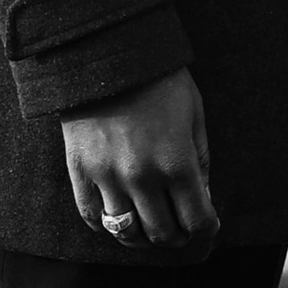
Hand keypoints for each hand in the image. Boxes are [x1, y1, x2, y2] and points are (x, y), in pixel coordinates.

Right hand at [62, 67, 217, 251]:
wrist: (106, 52)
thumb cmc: (159, 80)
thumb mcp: (194, 114)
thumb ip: (200, 160)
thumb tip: (201, 197)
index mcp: (176, 162)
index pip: (196, 220)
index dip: (206, 229)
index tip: (207, 226)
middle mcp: (141, 177)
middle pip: (162, 233)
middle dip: (178, 236)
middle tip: (181, 228)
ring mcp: (107, 176)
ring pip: (127, 232)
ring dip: (143, 236)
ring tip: (150, 226)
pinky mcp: (80, 170)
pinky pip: (92, 216)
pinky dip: (107, 224)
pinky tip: (119, 216)